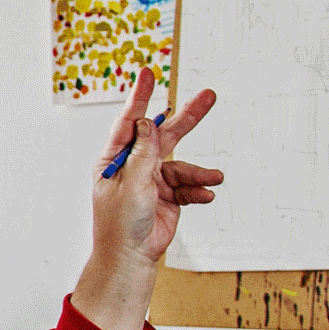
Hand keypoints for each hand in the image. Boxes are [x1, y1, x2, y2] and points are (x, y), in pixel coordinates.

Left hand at [92, 67, 222, 266]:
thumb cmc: (119, 223)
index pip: (128, 123)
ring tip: (214, 178)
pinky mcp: (169, 195)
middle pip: (163, 135)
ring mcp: (152, 180)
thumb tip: (146, 124)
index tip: (148, 74)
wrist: (131, 256)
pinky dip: (198, 190)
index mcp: (115, 160)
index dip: (140, 97)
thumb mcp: (131, 185)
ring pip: (182, 165)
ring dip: (198, 173)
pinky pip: (189, 186)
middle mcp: (134, 166)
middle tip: (209, 96)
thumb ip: (143, 154)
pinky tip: (205, 195)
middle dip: (186, 118)